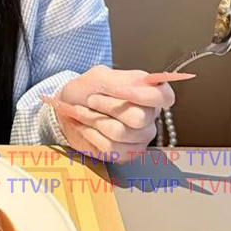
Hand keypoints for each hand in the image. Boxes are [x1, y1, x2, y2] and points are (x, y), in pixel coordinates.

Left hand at [43, 64, 195, 159]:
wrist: (66, 108)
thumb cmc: (85, 90)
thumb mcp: (100, 76)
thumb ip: (122, 80)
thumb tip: (146, 83)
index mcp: (148, 94)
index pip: (165, 97)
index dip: (141, 95)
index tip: (116, 88)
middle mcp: (149, 118)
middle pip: (138, 117)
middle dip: (107, 106)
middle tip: (91, 99)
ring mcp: (140, 139)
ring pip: (120, 133)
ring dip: (93, 120)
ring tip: (81, 111)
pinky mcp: (126, 154)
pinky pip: (110, 148)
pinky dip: (90, 134)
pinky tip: (83, 126)